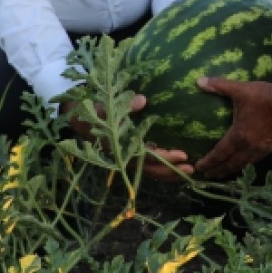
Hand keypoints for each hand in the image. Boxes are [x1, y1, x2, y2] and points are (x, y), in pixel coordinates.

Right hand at [61, 95, 194, 180]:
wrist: (78, 119)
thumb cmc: (93, 112)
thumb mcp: (104, 106)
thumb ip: (122, 104)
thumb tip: (142, 100)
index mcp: (120, 147)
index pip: (146, 157)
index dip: (164, 157)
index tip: (181, 155)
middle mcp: (124, 156)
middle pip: (151, 169)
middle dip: (171, 170)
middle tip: (193, 167)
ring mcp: (127, 157)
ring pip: (151, 170)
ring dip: (170, 172)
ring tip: (190, 170)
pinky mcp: (130, 154)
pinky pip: (148, 164)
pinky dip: (162, 166)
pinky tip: (177, 164)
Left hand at [193, 76, 271, 179]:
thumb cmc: (262, 96)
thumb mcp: (239, 89)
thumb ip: (218, 86)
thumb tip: (198, 81)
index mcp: (238, 135)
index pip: (219, 154)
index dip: (208, 162)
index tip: (198, 167)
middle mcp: (248, 147)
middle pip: (229, 164)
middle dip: (217, 170)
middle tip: (206, 175)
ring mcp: (259, 149)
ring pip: (241, 165)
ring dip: (229, 170)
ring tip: (220, 173)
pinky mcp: (269, 148)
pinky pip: (252, 161)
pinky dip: (242, 166)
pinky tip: (240, 165)